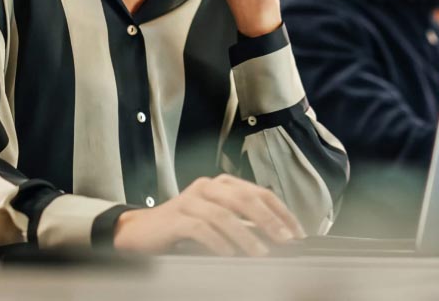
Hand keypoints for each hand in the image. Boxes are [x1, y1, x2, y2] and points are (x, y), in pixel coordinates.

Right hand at [113, 174, 304, 256]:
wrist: (141, 232)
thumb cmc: (184, 228)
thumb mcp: (217, 221)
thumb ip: (243, 223)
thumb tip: (277, 237)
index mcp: (223, 184)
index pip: (259, 192)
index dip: (281, 211)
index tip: (297, 233)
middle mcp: (208, 187)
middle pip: (245, 199)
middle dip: (269, 220)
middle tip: (285, 240)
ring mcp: (190, 200)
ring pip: (224, 215)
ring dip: (246, 236)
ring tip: (261, 253)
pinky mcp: (175, 218)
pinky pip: (200, 228)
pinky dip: (218, 242)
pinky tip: (229, 254)